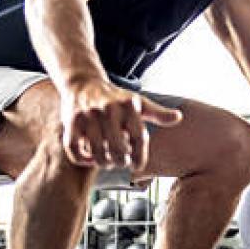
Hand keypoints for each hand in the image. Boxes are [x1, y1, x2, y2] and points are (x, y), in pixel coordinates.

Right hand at [58, 76, 182, 169]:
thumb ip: (158, 113)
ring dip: (104, 163)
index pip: (139, 138)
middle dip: (122, 161)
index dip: (140, 157)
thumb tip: (179, 117)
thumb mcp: (138, 102)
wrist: (82, 82)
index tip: (138, 165)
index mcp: (128, 106)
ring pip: (98, 155)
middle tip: (121, 161)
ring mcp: (88, 117)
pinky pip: (76, 151)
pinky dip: (84, 160)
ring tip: (108, 160)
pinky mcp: (70, 123)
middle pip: (119, 150)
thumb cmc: (114, 98)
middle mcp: (108, 110)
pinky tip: (90, 157)